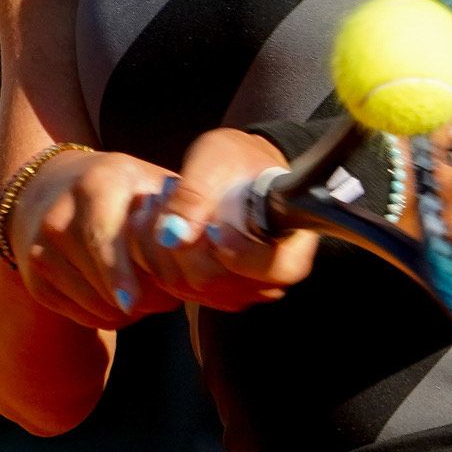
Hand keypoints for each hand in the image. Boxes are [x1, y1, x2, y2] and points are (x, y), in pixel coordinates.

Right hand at [7, 149, 183, 329]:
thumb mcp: (150, 184)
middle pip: (103, 283)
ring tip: (146, 292)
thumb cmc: (121, 190)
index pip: (106, 240)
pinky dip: (108, 315)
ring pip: (96, 306)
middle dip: (143, 299)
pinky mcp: (35, 279)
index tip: (151, 300)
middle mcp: (59, 217)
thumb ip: (181, 210)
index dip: (126, 275)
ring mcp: (40, 250)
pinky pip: (82, 316)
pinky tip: (119, 295)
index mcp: (96, 186)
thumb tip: (213, 241)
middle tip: (168, 299)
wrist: (50, 186)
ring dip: (128, 311)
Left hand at [127, 128, 321, 312]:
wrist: (233, 168)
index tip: (215, 229)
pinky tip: (158, 230)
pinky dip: (160, 261)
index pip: (279, 269)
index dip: (242, 256)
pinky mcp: (218, 292)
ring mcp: (245, 288)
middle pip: (223, 283)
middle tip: (170, 200)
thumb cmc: (236, 159)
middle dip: (185, 245)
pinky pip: (181, 291)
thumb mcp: (216, 159)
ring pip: (195, 290)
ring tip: (162, 207)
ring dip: (166, 250)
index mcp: (293, 239)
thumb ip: (195, 194)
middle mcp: (273, 274)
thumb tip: (174, 237)